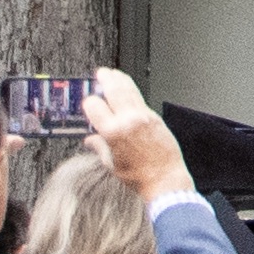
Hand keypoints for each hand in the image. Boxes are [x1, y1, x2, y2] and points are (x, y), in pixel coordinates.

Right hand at [87, 70, 188, 203]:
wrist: (165, 179)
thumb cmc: (139, 177)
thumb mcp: (112, 164)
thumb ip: (100, 148)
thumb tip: (90, 140)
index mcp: (113, 133)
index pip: (94, 106)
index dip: (89, 103)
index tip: (88, 104)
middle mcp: (128, 121)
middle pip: (114, 90)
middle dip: (105, 79)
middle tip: (101, 73)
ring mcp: (144, 117)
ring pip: (130, 90)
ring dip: (120, 79)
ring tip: (114, 74)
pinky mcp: (156, 117)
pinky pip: (140, 99)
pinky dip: (132, 92)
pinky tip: (129, 91)